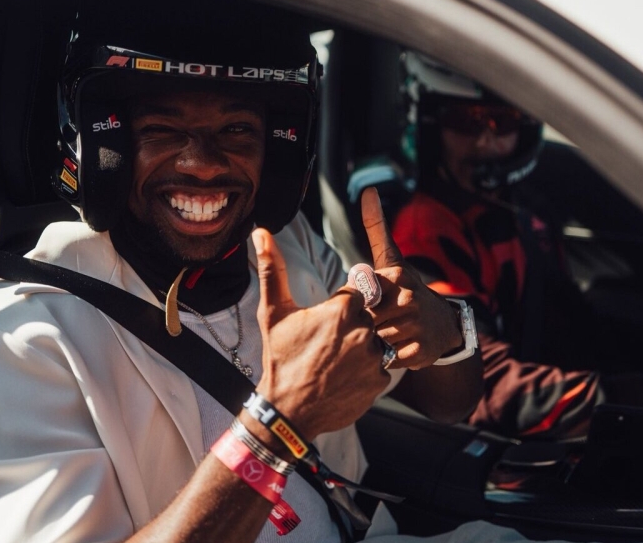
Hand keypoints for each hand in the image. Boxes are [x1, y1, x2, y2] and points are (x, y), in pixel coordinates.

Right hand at [252, 228, 389, 440]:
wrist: (288, 411)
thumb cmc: (280, 358)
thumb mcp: (274, 312)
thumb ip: (272, 269)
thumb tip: (261, 232)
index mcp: (344, 308)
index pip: (359, 290)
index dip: (344, 303)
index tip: (329, 318)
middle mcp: (365, 329)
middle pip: (371, 314)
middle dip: (355, 324)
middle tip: (331, 343)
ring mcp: (375, 356)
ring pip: (378, 339)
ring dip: (363, 346)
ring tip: (336, 361)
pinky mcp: (381, 380)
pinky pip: (381, 366)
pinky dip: (367, 370)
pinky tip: (344, 377)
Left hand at [359, 187, 462, 369]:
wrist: (442, 325)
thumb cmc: (406, 288)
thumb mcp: (391, 258)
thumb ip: (377, 228)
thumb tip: (369, 191)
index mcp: (395, 276)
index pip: (356, 295)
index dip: (357, 302)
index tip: (371, 301)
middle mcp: (408, 299)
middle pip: (362, 319)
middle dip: (365, 323)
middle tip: (381, 320)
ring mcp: (416, 326)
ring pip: (373, 340)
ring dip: (376, 341)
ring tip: (390, 332)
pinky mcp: (419, 352)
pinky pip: (386, 359)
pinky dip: (388, 357)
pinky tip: (399, 346)